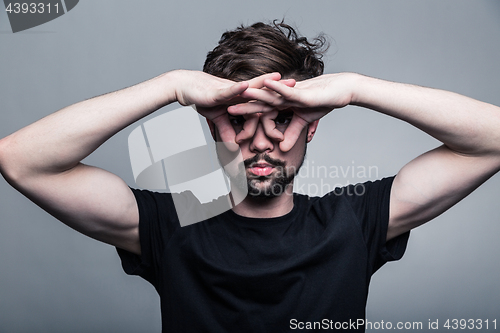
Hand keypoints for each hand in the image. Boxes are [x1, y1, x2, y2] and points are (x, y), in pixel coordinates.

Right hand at [174, 70, 294, 147]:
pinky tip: (248, 86)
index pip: (262, 102)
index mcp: (241, 97)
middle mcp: (239, 92)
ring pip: (252, 87)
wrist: (184, 86)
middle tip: (299, 88)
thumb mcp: (217, 118)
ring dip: (266, 83)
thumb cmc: (201, 98)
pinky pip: (231, 89)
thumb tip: (234, 146)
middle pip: (264, 91)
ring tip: (281, 79)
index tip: (292, 104)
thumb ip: (228, 130)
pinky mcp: (218, 90)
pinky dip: (239, 88)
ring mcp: (230, 89)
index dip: (275, 105)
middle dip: (280, 90)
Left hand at [228, 73, 355, 150]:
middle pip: (260, 102)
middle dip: (243, 106)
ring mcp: (291, 92)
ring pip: (270, 94)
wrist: (342, 89)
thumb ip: (292, 133)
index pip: (261, 111)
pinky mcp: (301, 91)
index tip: (235, 127)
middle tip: (225, 109)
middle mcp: (283, 95)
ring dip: (254, 93)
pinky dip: (276, 88)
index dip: (248, 118)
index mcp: (282, 102)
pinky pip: (286, 89)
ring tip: (239, 93)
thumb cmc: (323, 102)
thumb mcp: (304, 121)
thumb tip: (282, 148)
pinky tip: (265, 86)